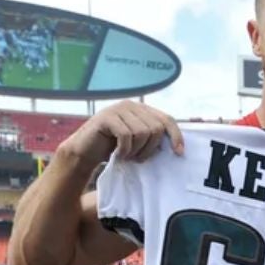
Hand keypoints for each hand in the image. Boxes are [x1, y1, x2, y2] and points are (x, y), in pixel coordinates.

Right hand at [62, 100, 182, 165]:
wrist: (84, 152)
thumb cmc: (114, 149)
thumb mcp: (138, 142)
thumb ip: (153, 137)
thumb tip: (179, 147)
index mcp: (142, 110)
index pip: (167, 119)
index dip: (176, 136)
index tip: (179, 153)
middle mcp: (132, 105)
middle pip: (156, 128)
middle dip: (150, 149)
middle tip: (138, 158)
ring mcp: (118, 109)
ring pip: (142, 132)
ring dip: (136, 150)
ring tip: (127, 156)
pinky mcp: (107, 117)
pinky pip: (127, 136)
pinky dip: (125, 149)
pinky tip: (118, 154)